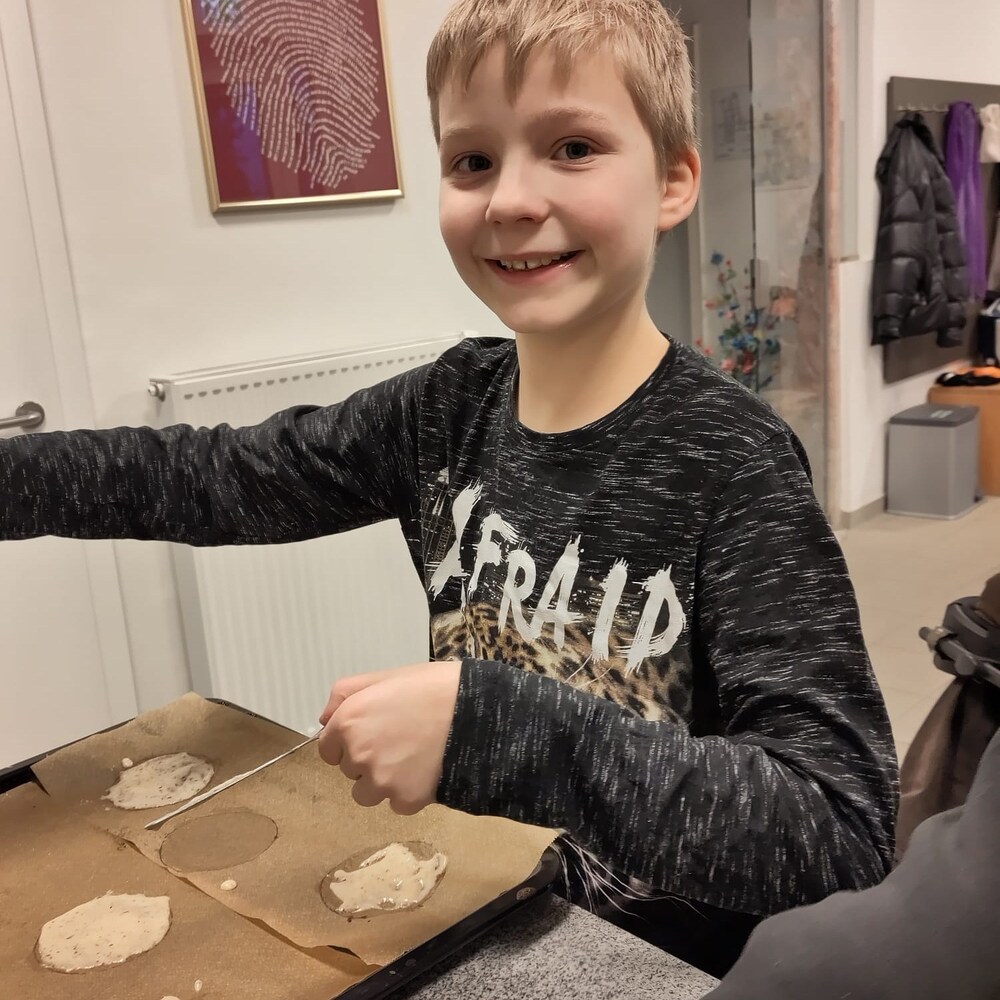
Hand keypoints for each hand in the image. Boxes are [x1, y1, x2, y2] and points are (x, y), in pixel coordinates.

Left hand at [317, 661, 461, 814]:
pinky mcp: (405, 801)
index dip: (350, 741)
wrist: (479, 715)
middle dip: (368, 759)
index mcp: (350, 721)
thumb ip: (348, 692)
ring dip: (383, 782)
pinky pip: (396, 803)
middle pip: (349, 770)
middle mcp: (358, 754)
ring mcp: (380, 781)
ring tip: (413, 759)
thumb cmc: (436, 688)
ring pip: (367, 793)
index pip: (328, 748)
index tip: (374, 733)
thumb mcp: (390, 676)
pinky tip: (427, 771)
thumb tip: (324, 719)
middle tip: (400, 740)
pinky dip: (408, 792)